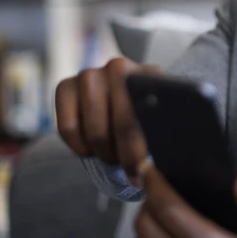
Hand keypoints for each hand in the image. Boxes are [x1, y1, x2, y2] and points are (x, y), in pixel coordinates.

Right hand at [55, 57, 162, 182]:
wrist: (126, 102)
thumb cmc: (149, 117)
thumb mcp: (165, 120)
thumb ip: (169, 130)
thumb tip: (167, 157)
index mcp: (150, 73)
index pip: (146, 115)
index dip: (141, 148)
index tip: (142, 170)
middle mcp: (119, 67)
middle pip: (120, 126)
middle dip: (125, 156)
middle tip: (130, 170)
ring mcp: (90, 74)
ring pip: (94, 131)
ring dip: (103, 152)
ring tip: (114, 157)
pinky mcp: (66, 85)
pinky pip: (67, 128)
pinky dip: (80, 147)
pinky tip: (92, 149)